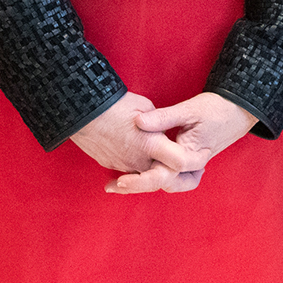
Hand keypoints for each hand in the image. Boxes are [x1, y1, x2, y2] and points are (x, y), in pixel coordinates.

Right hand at [69, 91, 201, 187]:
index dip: (194, 160)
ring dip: (158, 172)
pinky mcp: (111, 165)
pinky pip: (130, 172)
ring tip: (168, 163)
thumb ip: (159, 124)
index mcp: (151, 144)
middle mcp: (139, 160)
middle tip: (187, 170)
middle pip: (164, 178)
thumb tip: (162, 131)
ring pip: (147, 177)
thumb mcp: (145, 107)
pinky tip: (143, 160)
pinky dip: (139, 170)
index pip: (181, 163)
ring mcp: (123, 165)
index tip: (201, 155)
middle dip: (178, 177)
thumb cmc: (115, 104)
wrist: (81, 111)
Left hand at [115, 93, 260, 193]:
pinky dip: (157, 176)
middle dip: (138, 186)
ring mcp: (194, 167)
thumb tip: (137, 121)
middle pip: (162, 184)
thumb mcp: (189, 109)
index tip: (120, 180)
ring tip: (122, 184)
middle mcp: (193, 166)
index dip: (140, 179)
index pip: (163, 174)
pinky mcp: (191, 163)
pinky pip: (173, 176)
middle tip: (113, 186)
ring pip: (169, 184)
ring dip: (147, 184)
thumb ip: (163, 117)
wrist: (240, 110)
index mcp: (191, 155)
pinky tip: (140, 172)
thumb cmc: (217, 108)